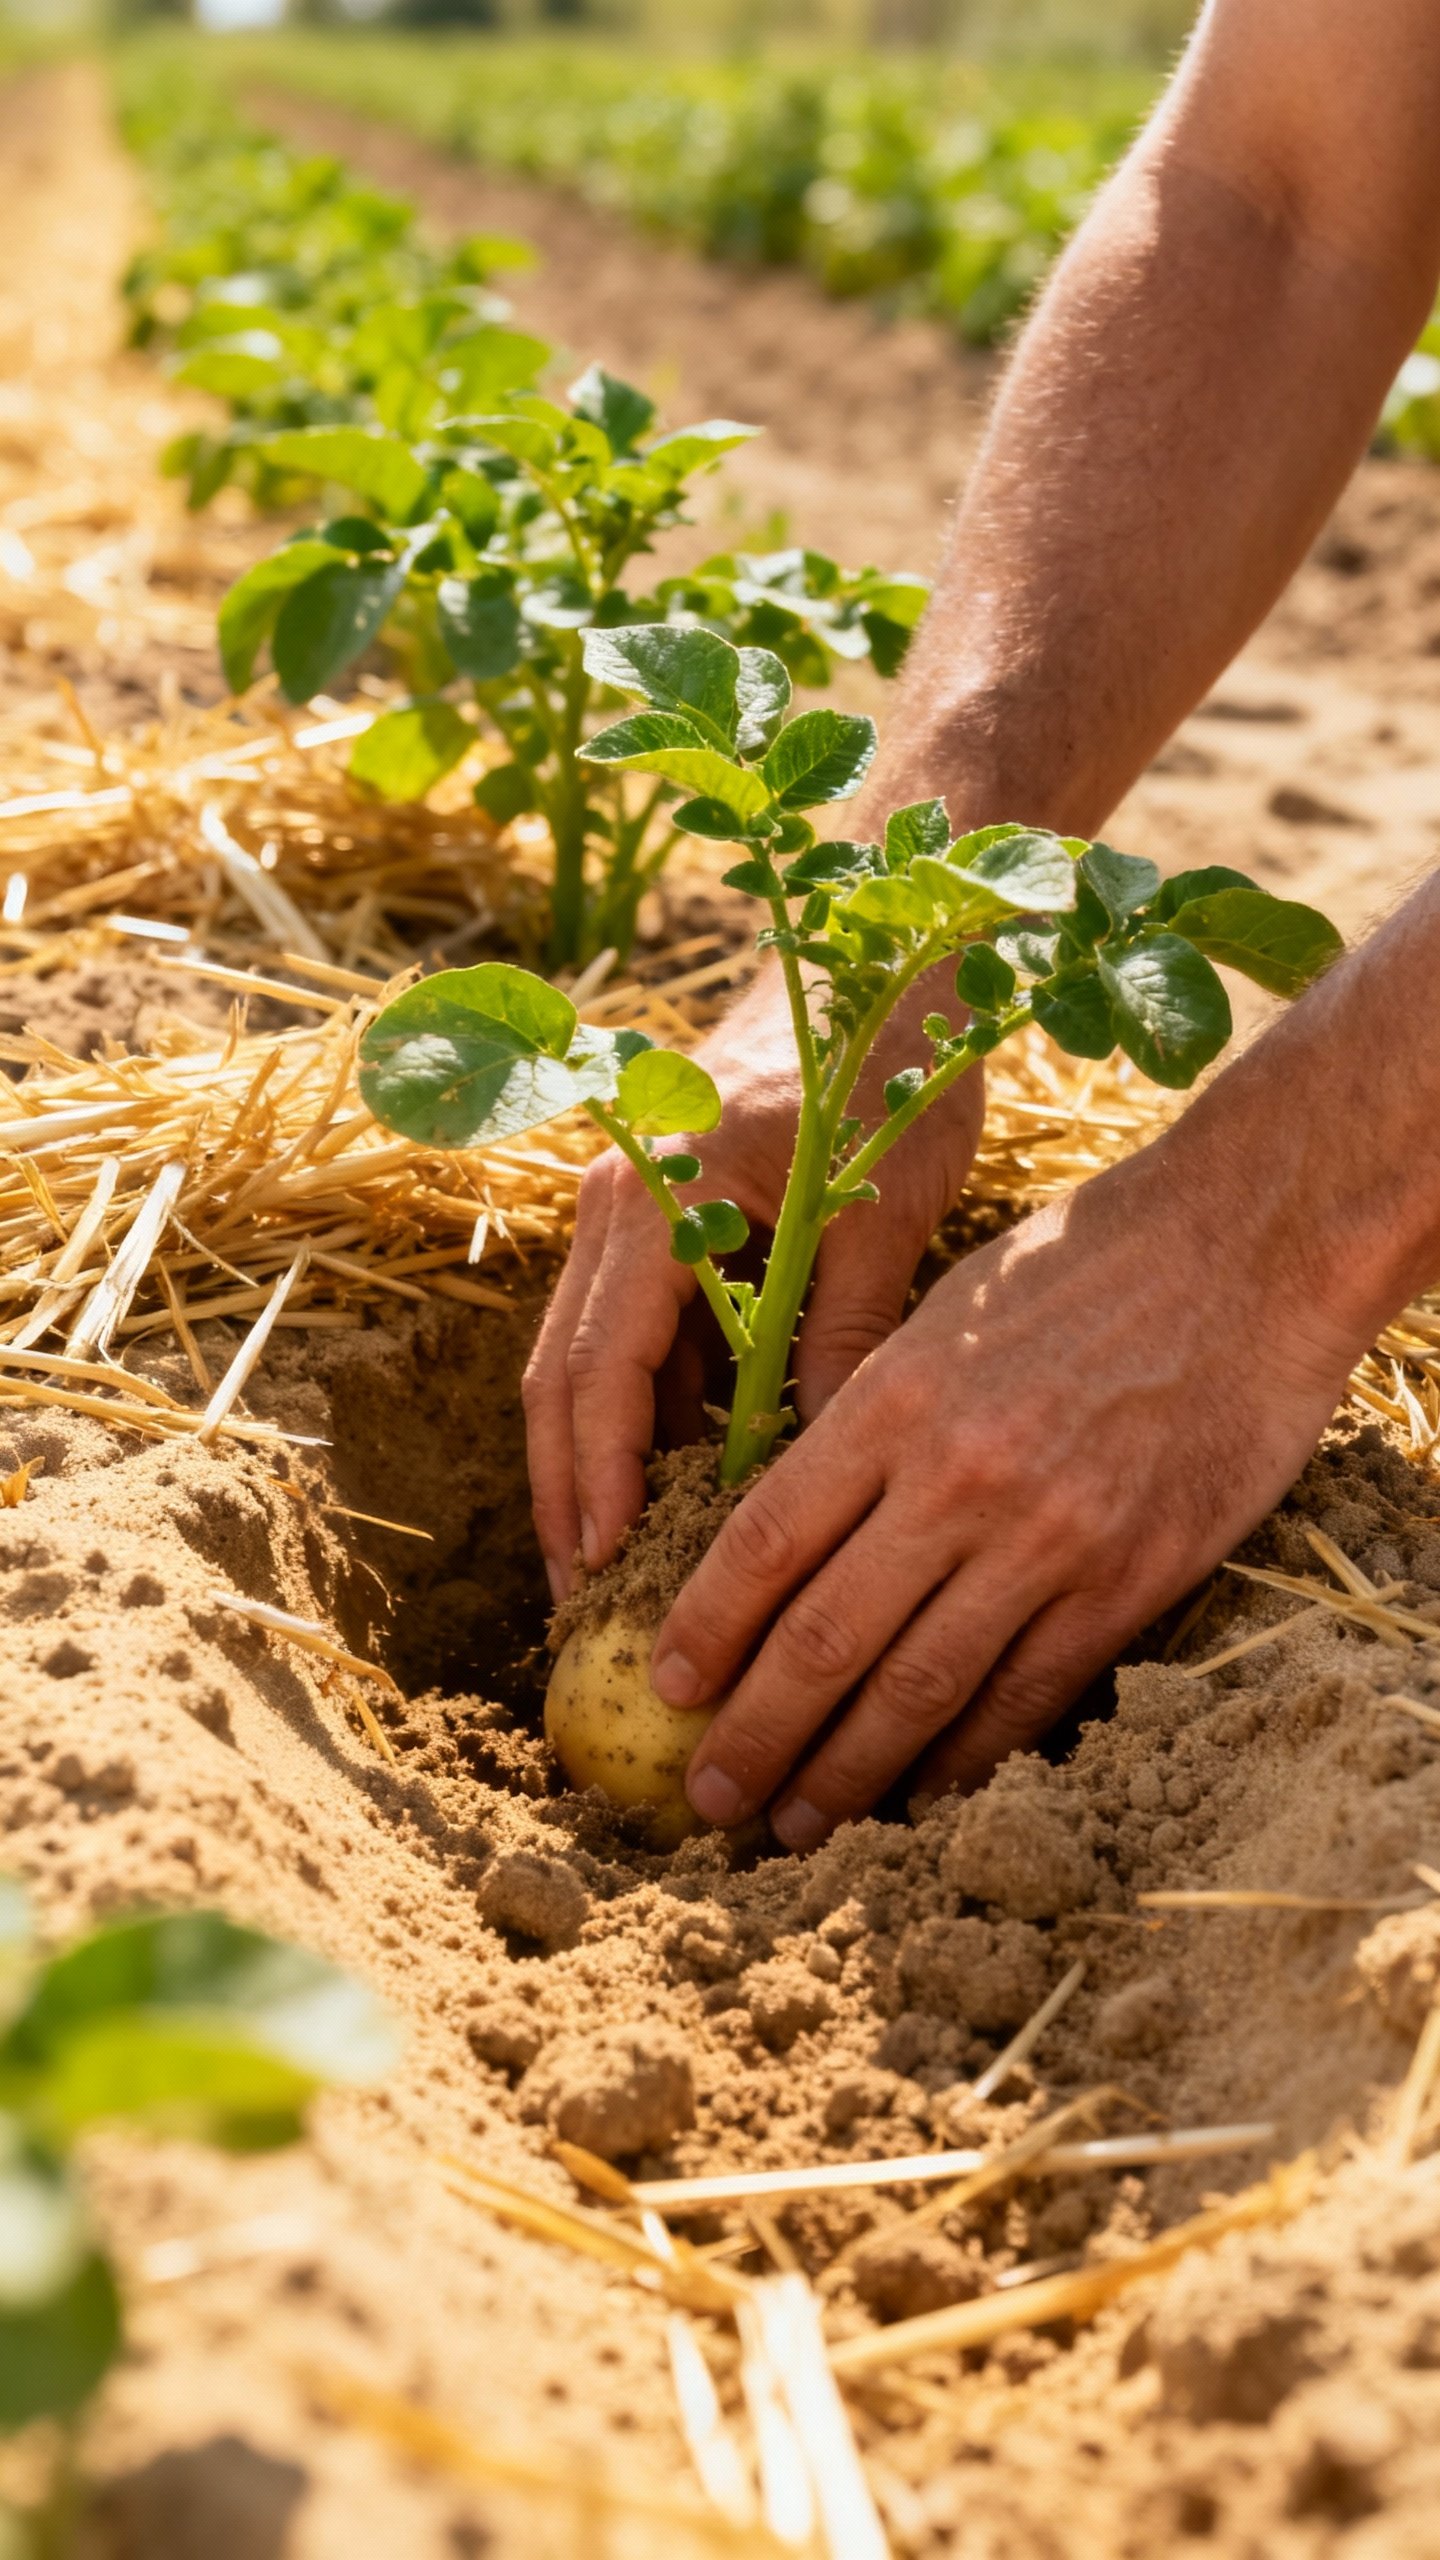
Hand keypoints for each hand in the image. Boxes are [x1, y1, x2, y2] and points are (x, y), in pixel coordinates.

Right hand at [523, 966, 985, 1599]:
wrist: (874, 958)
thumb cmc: (887, 1071)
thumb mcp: (878, 1214)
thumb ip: (839, 1336)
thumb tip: (814, 1466)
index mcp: (660, 1202)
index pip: (603, 1368)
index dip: (601, 1477)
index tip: (609, 1568)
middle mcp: (617, 1207)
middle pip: (563, 1379)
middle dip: (569, 1496)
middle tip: (584, 1602)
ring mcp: (626, 1214)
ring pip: (584, 1364)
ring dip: (595, 1465)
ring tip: (615, 1573)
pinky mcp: (655, 1227)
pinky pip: (630, 1338)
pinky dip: (642, 1417)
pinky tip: (672, 1493)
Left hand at [651, 1121, 1364, 1846]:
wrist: (1248, 1251)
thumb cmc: (1084, 1264)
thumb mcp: (943, 1311)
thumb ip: (872, 1415)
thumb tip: (796, 1518)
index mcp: (896, 1400)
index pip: (767, 1542)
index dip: (707, 1628)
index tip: (667, 1686)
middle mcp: (959, 1479)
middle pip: (824, 1638)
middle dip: (754, 1734)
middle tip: (706, 1799)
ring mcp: (1049, 1538)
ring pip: (918, 1689)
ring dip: (844, 1773)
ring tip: (793, 1827)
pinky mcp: (1132, 1579)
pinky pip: (1027, 1693)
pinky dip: (965, 1759)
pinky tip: (919, 1798)